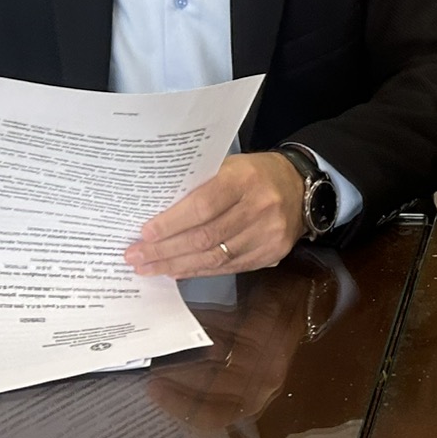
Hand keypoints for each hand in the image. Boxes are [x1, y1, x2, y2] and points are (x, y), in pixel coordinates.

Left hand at [126, 152, 304, 278]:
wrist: (299, 186)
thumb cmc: (255, 173)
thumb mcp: (228, 166)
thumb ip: (200, 187)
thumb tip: (158, 215)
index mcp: (245, 178)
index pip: (202, 205)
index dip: (171, 223)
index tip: (144, 233)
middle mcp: (260, 207)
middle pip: (205, 237)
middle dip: (165, 250)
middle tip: (136, 257)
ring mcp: (269, 233)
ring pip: (215, 258)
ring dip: (177, 265)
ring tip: (150, 268)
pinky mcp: (272, 253)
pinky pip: (229, 268)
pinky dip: (199, 271)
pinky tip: (178, 271)